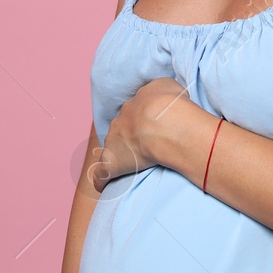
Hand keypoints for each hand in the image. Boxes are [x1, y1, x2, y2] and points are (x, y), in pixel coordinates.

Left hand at [96, 77, 205, 191]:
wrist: (164, 123)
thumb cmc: (171, 106)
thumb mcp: (169, 86)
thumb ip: (163, 90)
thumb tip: (165, 97)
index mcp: (134, 105)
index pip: (134, 112)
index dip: (142, 121)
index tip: (152, 128)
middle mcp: (120, 121)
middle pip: (120, 129)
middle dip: (129, 136)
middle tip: (145, 147)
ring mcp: (113, 142)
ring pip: (111, 148)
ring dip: (118, 155)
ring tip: (131, 166)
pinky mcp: (111, 163)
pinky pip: (102, 173)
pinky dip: (102, 179)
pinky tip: (104, 185)